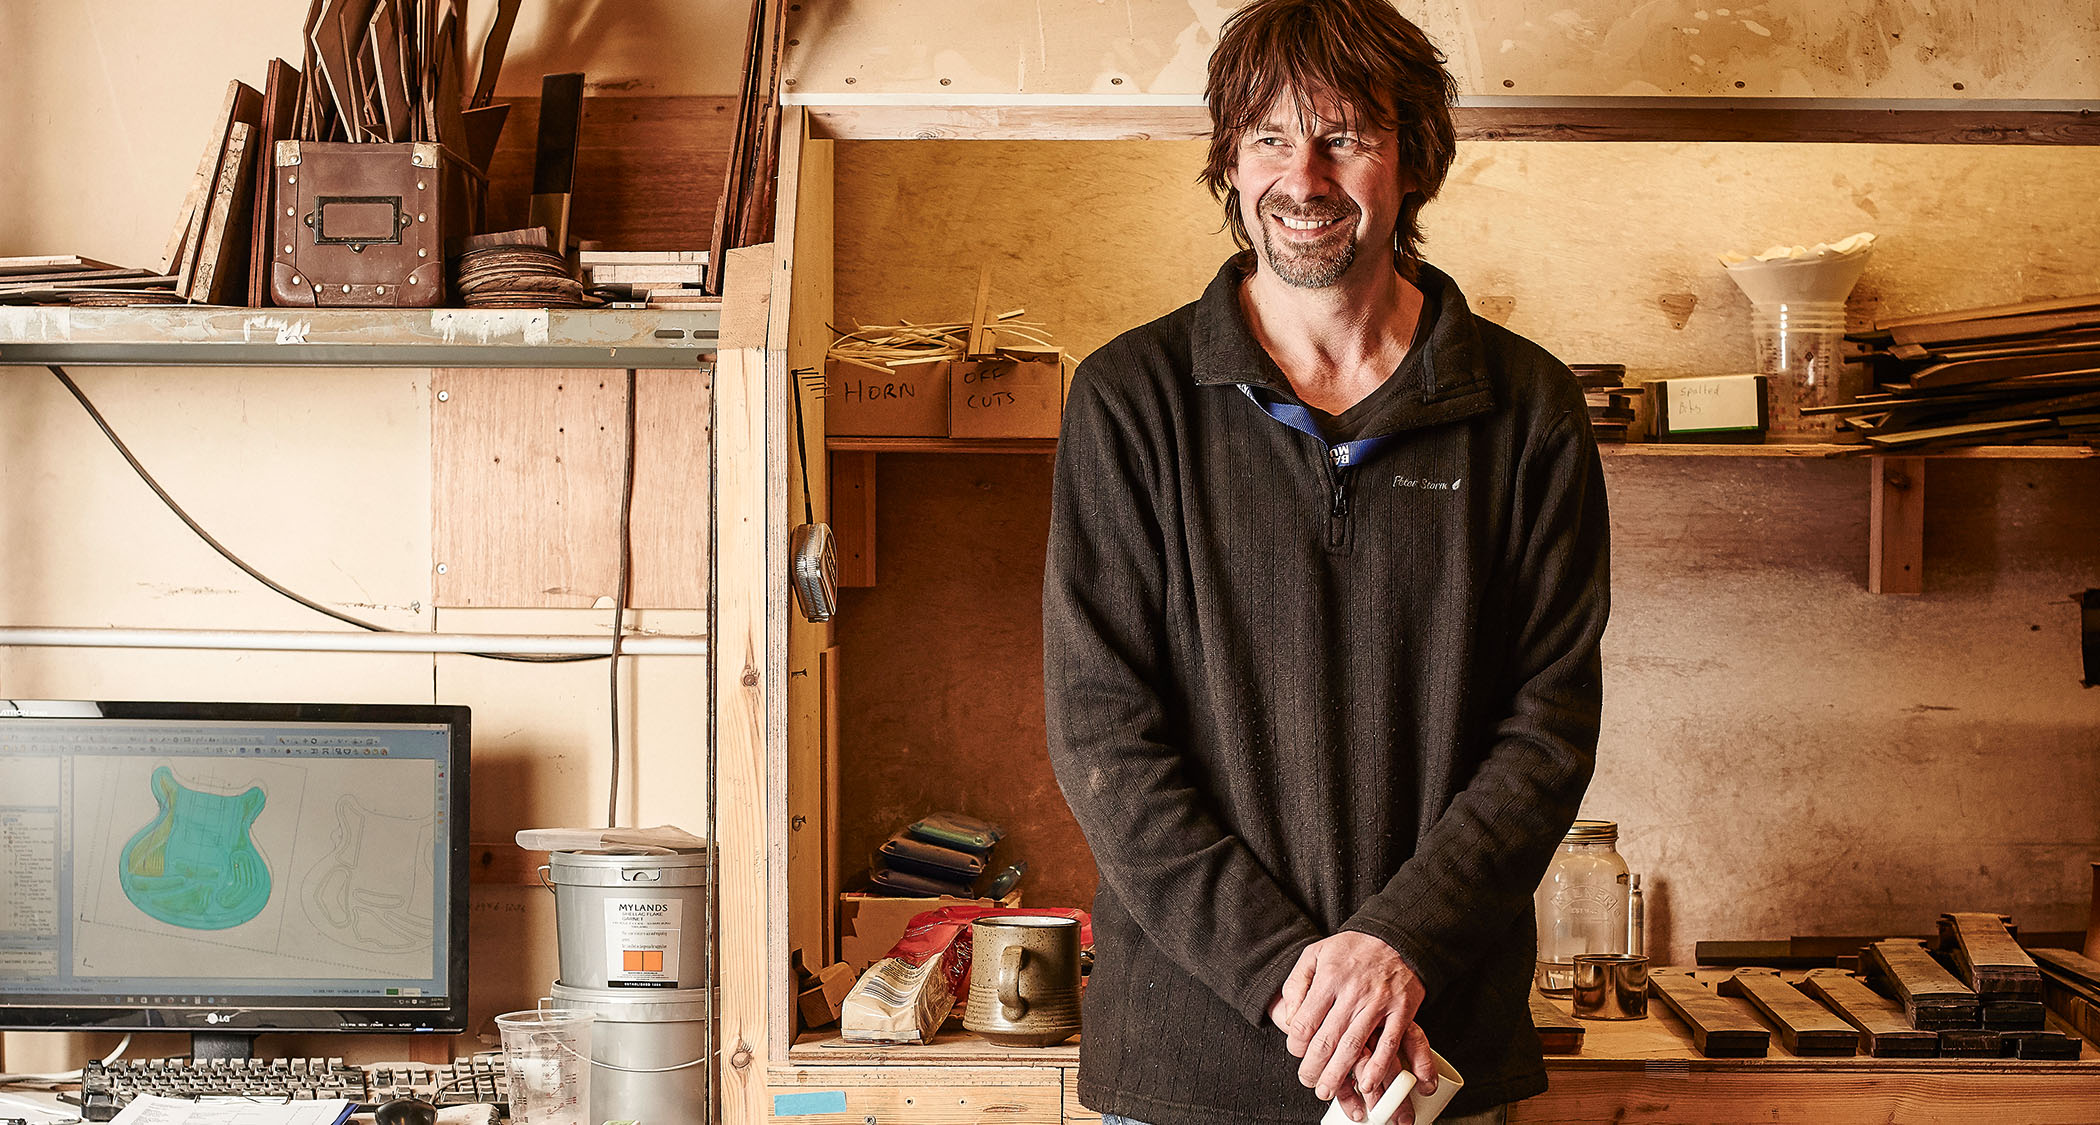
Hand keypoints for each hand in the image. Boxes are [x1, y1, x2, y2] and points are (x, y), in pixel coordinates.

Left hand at [1276, 932, 1437, 1121]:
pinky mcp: (1402, 1009)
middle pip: (1327, 1039)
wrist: (1395, 935)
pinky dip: (1378, 1065)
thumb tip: (1291, 1017)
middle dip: (1314, 1067)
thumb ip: (1297, 983)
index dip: (1297, 1044)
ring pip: (1355, 1046)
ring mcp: (1379, 1002)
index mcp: (1329, 978)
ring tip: (1328, 1090)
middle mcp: (1352, 992)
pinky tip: (1367, 1081)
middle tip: (1309, 1082)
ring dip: (1339, 1074)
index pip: (1306, 1021)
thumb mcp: (1315, 954)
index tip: (1297, 1053)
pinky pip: (1389, 1043)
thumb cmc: (1352, 949)